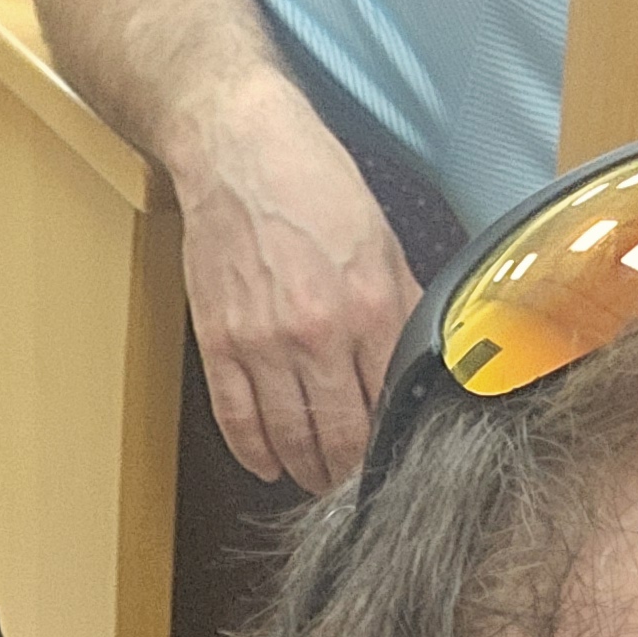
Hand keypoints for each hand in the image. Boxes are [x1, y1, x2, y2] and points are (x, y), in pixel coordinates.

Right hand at [168, 73, 422, 494]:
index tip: (394, 462)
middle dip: (349, 472)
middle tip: (356, 484)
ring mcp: (260, 343)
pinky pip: (236, 419)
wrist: (237, 151)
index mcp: (368, 308)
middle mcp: (315, 334)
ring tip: (318, 480)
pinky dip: (254, 453)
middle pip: (339, 438)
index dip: (391, 445)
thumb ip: (401, 308)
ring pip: (288, 438)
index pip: (388, 407)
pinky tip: (269, 465)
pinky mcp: (218, 342)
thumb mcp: (382, 242)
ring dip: (306, 470)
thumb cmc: (314, 186)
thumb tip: (420, 361)